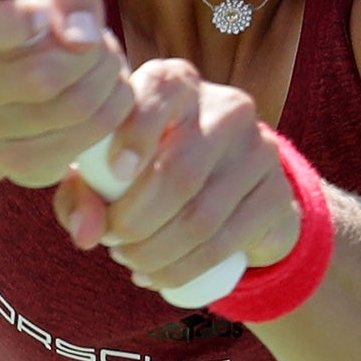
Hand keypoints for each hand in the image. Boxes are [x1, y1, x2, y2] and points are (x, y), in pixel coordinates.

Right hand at [0, 0, 135, 188]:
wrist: (8, 64)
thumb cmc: (26, 5)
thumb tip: (82, 36)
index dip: (18, 20)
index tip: (44, 13)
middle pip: (39, 78)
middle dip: (91, 51)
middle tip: (98, 38)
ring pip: (69, 109)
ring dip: (106, 78)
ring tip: (103, 59)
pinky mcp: (13, 165)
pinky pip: (78, 145)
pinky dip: (108, 114)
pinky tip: (103, 92)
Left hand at [55, 59, 301, 295]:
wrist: (233, 192)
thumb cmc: (149, 171)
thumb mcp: (107, 173)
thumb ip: (83, 194)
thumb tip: (88, 233)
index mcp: (179, 84)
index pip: (162, 89)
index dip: (136, 130)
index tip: (114, 174)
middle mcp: (226, 107)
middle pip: (179, 170)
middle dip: (135, 219)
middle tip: (112, 242)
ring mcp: (259, 150)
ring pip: (201, 215)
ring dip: (155, 251)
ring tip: (130, 260)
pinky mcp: (277, 194)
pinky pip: (224, 242)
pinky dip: (182, 268)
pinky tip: (157, 277)